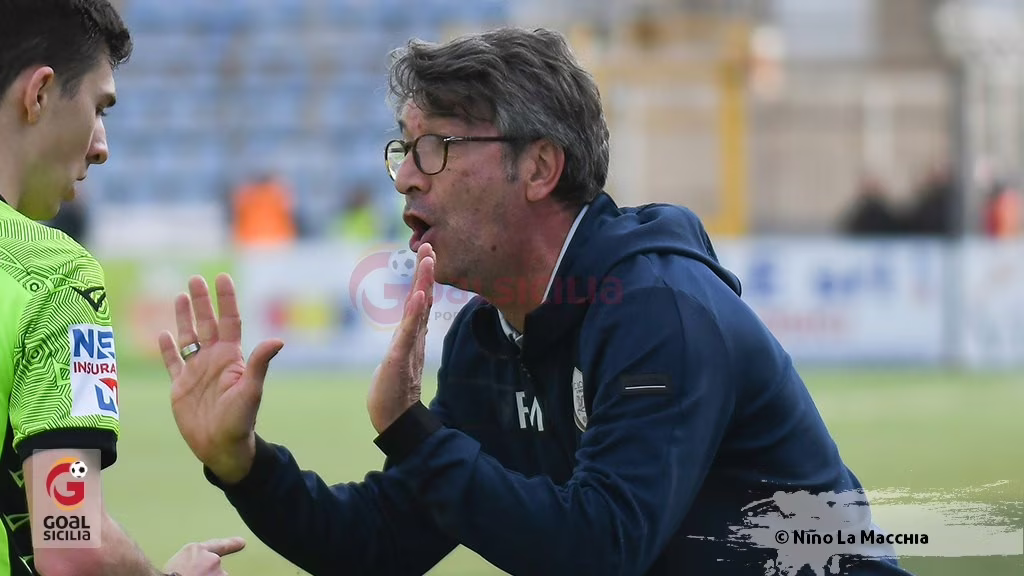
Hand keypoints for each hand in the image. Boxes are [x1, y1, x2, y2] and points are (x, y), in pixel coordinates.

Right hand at [158, 274, 283, 484]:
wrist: (220, 446)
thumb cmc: (240, 420)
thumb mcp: (251, 390)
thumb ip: (259, 364)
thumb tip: (278, 340)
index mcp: (231, 357)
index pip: (229, 321)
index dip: (225, 300)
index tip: (222, 277)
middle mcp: (213, 360)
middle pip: (207, 323)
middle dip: (201, 301)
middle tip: (195, 278)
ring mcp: (196, 371)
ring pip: (188, 337)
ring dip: (184, 317)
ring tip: (180, 295)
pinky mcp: (180, 386)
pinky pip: (172, 362)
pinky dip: (167, 348)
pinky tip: (163, 333)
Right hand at [163, 537, 245, 575]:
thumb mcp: (177, 561)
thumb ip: (193, 559)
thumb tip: (195, 567)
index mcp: (195, 550)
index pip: (217, 545)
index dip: (231, 543)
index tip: (241, 542)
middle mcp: (210, 558)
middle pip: (215, 566)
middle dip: (207, 573)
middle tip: (192, 575)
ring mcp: (218, 571)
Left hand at [368, 242, 434, 432]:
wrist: (395, 420)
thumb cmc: (392, 393)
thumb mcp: (396, 361)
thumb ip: (402, 347)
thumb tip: (406, 339)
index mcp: (410, 337)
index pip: (419, 302)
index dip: (423, 278)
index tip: (427, 254)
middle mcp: (413, 338)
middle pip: (422, 299)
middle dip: (425, 272)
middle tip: (429, 246)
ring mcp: (408, 346)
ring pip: (418, 310)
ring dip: (423, 284)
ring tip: (427, 261)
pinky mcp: (401, 357)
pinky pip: (409, 331)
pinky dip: (416, 312)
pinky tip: (419, 295)